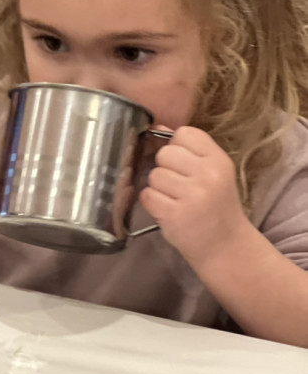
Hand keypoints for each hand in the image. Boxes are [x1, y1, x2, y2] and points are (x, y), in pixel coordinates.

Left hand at [139, 126, 249, 266]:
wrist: (225, 246)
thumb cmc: (215, 207)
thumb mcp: (212, 174)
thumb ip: (187, 150)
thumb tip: (156, 126)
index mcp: (219, 160)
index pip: (184, 134)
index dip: (176, 147)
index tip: (184, 165)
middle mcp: (208, 175)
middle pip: (165, 154)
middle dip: (165, 169)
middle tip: (179, 187)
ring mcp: (192, 195)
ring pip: (154, 175)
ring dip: (158, 188)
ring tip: (175, 200)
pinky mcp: (175, 214)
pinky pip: (147, 196)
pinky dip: (152, 203)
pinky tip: (167, 210)